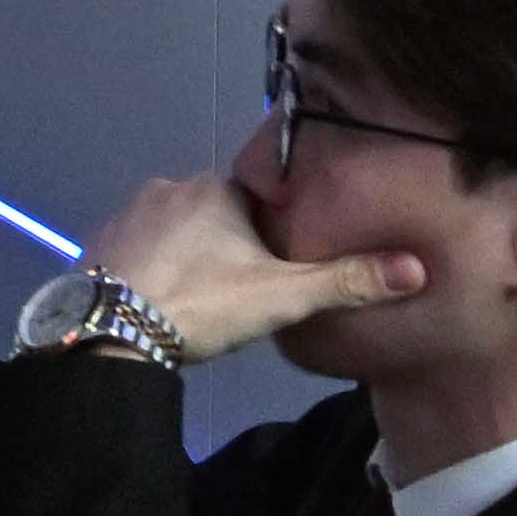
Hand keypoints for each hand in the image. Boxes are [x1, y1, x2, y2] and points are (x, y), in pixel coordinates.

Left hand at [84, 170, 425, 365]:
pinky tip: (160, 302)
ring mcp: (129, 211)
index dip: (275, 229)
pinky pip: (139, 248)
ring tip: (202, 301)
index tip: (279, 261)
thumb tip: (417, 269)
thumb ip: (347, 282)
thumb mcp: (283, 297)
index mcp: (219, 188)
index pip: (260, 196)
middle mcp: (172, 185)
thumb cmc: (202, 303)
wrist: (108, 330)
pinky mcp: (99, 240)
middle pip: (217, 211)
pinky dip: (152, 268)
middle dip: (231, 244)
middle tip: (242, 291)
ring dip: (189, 256)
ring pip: (176, 229)